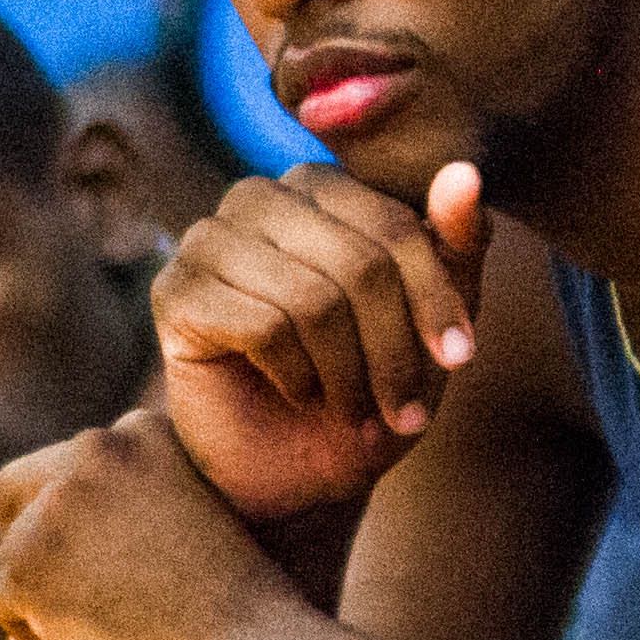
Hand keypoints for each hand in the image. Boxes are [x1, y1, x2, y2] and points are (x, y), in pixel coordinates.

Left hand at [0, 412, 310, 639]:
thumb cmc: (261, 614)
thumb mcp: (218, 529)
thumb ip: (142, 514)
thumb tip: (33, 550)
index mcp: (148, 430)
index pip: (73, 462)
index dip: (86, 518)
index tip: (128, 566)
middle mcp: (96, 450)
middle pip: (19, 492)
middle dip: (40, 545)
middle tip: (89, 599)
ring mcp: (55, 506)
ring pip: (13, 557)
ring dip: (49, 602)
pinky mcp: (23, 565)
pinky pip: (7, 608)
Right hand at [150, 162, 486, 525]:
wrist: (294, 466)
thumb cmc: (369, 380)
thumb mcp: (433, 317)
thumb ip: (455, 245)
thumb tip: (465, 174)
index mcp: (322, 187)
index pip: (396, 226)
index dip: (436, 298)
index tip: (460, 357)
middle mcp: (258, 198)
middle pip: (359, 264)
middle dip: (395, 349)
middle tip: (406, 408)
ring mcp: (207, 241)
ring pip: (313, 300)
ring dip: (349, 373)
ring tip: (355, 406)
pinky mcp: (174, 292)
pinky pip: (263, 328)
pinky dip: (298, 377)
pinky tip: (299, 392)